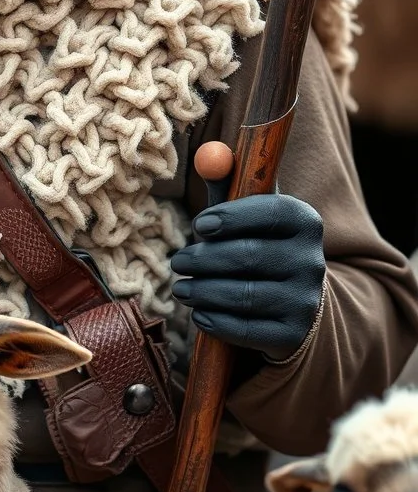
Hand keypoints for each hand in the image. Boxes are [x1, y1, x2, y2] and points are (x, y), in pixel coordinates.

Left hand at [170, 194, 325, 359]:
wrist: (289, 299)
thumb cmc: (258, 244)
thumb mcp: (247, 213)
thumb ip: (228, 185)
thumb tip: (208, 156)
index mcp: (305, 221)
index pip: (270, 211)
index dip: (232, 217)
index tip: (199, 225)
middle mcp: (313, 261)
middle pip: (250, 256)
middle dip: (205, 259)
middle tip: (178, 261)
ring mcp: (306, 301)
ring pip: (244, 296)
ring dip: (204, 292)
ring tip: (181, 289)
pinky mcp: (294, 335)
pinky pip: (248, 330)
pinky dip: (217, 322)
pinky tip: (200, 315)